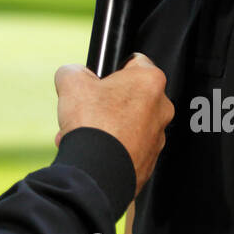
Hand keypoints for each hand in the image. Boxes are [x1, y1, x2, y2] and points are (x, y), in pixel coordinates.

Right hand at [54, 54, 173, 193]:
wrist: (97, 170)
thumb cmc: (93, 124)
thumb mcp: (71, 80)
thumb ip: (74, 70)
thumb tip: (73, 74)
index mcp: (150, 82)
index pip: (134, 63)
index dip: (112, 70)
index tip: (98, 81)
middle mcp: (161, 109)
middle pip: (129, 97)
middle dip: (105, 104)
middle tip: (85, 111)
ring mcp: (157, 138)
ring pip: (126, 125)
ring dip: (104, 128)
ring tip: (82, 135)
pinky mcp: (149, 162)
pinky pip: (127, 148)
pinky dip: (110, 149)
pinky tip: (91, 150)